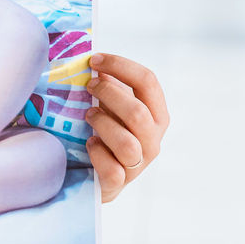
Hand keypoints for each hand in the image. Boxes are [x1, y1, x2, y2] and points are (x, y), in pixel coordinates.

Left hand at [85, 54, 168, 202]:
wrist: (98, 177)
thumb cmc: (107, 132)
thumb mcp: (113, 107)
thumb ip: (110, 86)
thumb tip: (96, 63)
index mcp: (156, 115)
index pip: (148, 82)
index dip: (120, 65)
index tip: (94, 59)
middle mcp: (152, 140)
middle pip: (138, 112)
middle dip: (108, 93)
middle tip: (88, 86)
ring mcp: (138, 165)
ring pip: (127, 144)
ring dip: (103, 124)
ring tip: (88, 115)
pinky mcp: (118, 183)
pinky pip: (112, 170)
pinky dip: (98, 153)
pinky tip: (89, 143)